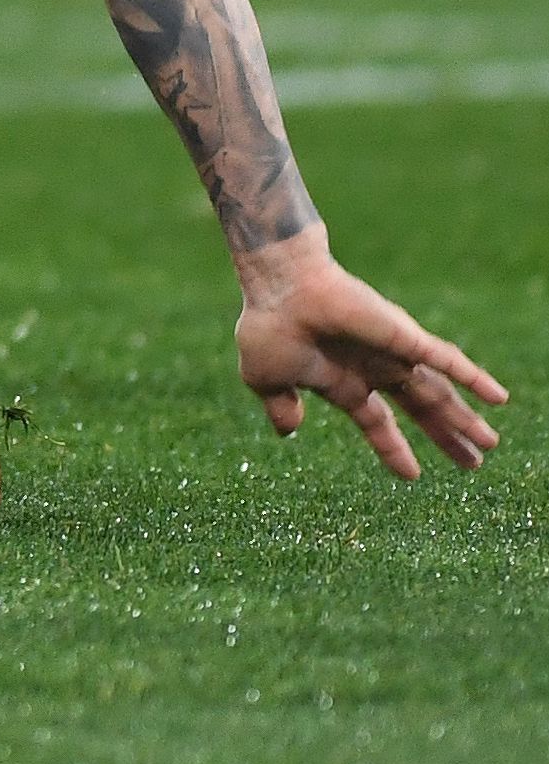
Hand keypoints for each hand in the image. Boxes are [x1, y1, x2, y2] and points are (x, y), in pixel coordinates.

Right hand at [235, 241, 504, 478]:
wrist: (280, 288)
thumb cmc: (270, 327)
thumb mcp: (266, 379)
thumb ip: (280, 407)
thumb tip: (287, 432)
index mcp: (343, 381)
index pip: (378, 421)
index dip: (393, 448)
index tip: (412, 475)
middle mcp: (375, 368)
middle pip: (421, 407)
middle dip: (446, 435)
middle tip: (474, 463)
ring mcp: (394, 353)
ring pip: (439, 391)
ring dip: (465, 417)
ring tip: (491, 442)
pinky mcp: (406, 338)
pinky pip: (447, 361)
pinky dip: (473, 379)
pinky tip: (498, 398)